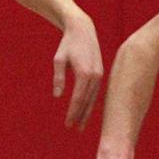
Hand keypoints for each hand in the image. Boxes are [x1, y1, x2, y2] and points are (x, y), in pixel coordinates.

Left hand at [53, 13, 102, 128]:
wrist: (83, 30)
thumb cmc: (67, 44)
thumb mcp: (58, 60)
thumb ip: (58, 78)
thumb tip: (58, 96)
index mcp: (84, 73)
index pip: (78, 98)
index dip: (73, 112)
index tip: (68, 124)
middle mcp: (95, 76)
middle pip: (87, 101)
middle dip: (80, 116)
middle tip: (73, 128)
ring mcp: (100, 75)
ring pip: (93, 98)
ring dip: (87, 112)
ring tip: (80, 125)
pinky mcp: (101, 73)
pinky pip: (96, 92)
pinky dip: (91, 103)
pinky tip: (86, 111)